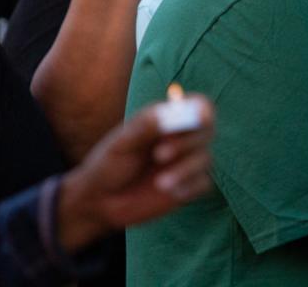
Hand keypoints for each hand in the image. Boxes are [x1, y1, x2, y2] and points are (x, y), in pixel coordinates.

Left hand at [57, 94, 214, 251]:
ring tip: (160, 183)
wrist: (99, 200)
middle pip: (207, 130)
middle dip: (187, 142)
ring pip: (205, 158)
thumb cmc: (109, 163)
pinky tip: (168, 192)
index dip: (202, 109)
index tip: (199, 118)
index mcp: (169, 119)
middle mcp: (183, 138)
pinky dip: (188, 187)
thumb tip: (173, 112)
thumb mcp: (122, 142)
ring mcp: (188, 162)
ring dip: (185, 170)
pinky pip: (203, 183)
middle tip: (159, 154)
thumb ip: (147, 125)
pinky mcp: (190, 186)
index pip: (199, 106)